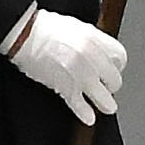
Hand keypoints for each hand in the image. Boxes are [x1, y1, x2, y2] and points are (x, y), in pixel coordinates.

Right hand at [3, 3, 127, 122]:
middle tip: (106, 87)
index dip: (117, 66)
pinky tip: (88, 118)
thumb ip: (91, 40)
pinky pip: (81, 106)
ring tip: (106, 107)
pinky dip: (85, 114)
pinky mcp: (66, 88)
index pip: (120, 56)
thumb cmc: (45, 28)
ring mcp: (80, 74)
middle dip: (111, 85)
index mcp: (95, 39)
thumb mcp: (76, 26)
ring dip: (106, 104)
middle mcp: (92, 57)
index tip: (113, 70)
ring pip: (104, 97)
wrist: (25, 35)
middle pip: (114, 79)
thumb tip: (100, 52)